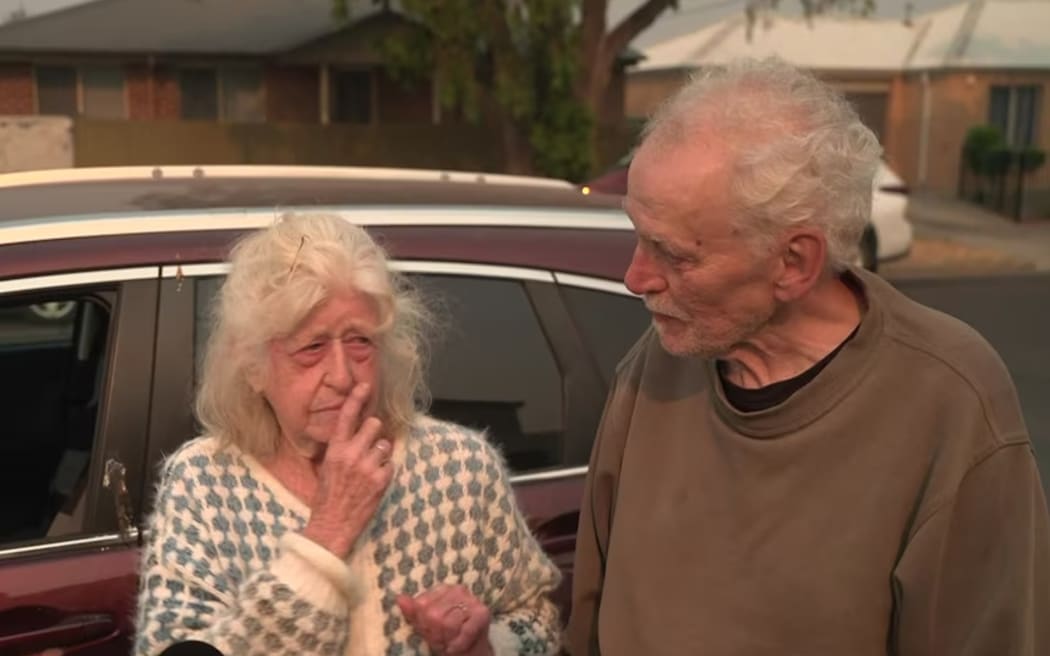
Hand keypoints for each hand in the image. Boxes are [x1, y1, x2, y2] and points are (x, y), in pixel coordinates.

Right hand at [301, 382, 393, 558]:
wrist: (332, 525)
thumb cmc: (327, 498)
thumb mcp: (326, 468)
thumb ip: (339, 449)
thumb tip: (352, 435)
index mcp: (335, 450)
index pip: (347, 417)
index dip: (356, 399)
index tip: (365, 385)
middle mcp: (351, 454)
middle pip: (374, 425)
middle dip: (374, 433)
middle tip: (369, 446)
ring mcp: (367, 467)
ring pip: (385, 444)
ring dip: (381, 453)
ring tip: (370, 468)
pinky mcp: (381, 480)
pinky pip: (391, 464)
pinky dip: (386, 470)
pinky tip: (375, 481)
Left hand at [397, 585, 492, 655]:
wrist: (471, 653)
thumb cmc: (447, 636)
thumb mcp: (426, 626)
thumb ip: (413, 612)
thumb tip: (399, 599)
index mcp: (442, 589)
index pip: (421, 605)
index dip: (423, 624)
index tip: (431, 631)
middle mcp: (458, 590)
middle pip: (433, 615)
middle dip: (435, 633)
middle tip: (442, 639)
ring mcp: (472, 600)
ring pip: (448, 623)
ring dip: (447, 640)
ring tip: (450, 642)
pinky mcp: (482, 613)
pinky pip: (464, 631)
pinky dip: (458, 644)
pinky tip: (458, 646)